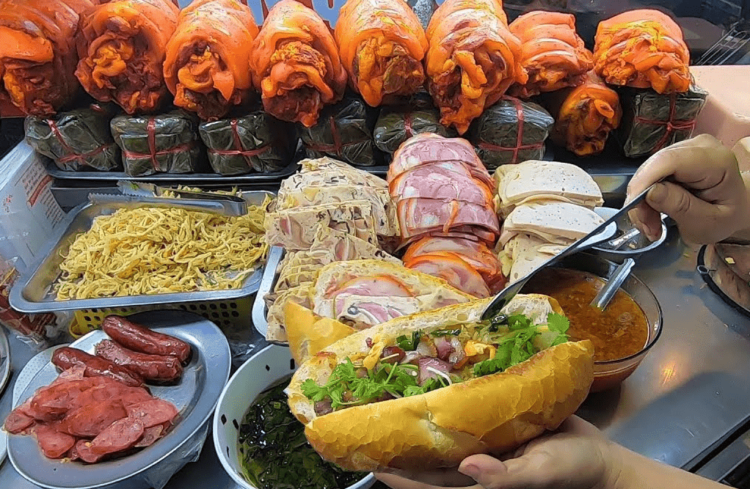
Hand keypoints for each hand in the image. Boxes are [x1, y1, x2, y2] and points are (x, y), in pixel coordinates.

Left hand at [375, 416, 617, 488]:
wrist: (600, 457)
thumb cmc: (571, 470)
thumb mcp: (542, 473)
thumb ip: (506, 477)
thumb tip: (468, 468)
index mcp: (479, 483)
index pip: (429, 485)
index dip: (399, 477)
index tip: (370, 461)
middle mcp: (476, 467)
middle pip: (430, 462)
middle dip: (402, 449)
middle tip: (373, 425)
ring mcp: (485, 449)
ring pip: (444, 442)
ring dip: (421, 429)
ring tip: (394, 405)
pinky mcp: (497, 430)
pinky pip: (468, 422)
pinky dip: (450, 412)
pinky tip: (438, 392)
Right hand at [626, 134, 749, 244]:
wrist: (735, 208)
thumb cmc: (726, 217)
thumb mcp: (708, 223)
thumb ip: (682, 207)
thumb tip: (650, 192)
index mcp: (716, 161)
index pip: (669, 161)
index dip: (645, 181)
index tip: (634, 208)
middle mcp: (698, 147)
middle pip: (653, 167)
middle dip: (641, 199)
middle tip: (647, 227)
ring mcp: (684, 149)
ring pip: (646, 172)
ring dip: (641, 202)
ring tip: (652, 225)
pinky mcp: (673, 156)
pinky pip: (648, 175)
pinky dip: (645, 197)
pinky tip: (653, 213)